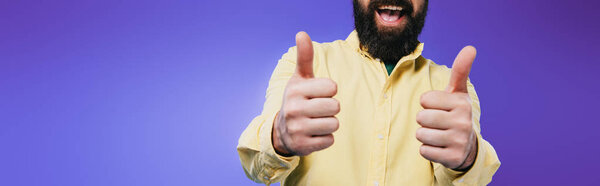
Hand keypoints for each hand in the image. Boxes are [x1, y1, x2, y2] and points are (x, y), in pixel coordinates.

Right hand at [272, 32, 339, 155]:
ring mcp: (297, 129)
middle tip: (318, 109)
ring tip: (316, 121)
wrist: (281, 131)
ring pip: (334, 124)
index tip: (317, 94)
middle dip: (331, 108)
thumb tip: (302, 33)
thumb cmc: (298, 99)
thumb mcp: (299, 78)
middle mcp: (294, 109)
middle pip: (335, 106)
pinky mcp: (303, 146)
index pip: (332, 87)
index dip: (329, 90)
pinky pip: (330, 140)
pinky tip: (313, 134)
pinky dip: (325, 138)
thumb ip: (304, 57)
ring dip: (329, 123)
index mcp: (295, 90)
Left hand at [416, 46, 477, 170]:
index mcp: (462, 103)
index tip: (439, 107)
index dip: (427, 104)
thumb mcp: (457, 92)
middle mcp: (463, 122)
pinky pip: (424, 151)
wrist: (467, 145)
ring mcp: (459, 141)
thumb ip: (460, 70)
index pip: (424, 99)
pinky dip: (427, 150)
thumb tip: (470, 48)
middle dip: (424, 120)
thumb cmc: (455, 113)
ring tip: (438, 134)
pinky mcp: (452, 158)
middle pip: (421, 117)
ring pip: (420, 135)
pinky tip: (439, 147)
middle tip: (437, 123)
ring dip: (424, 135)